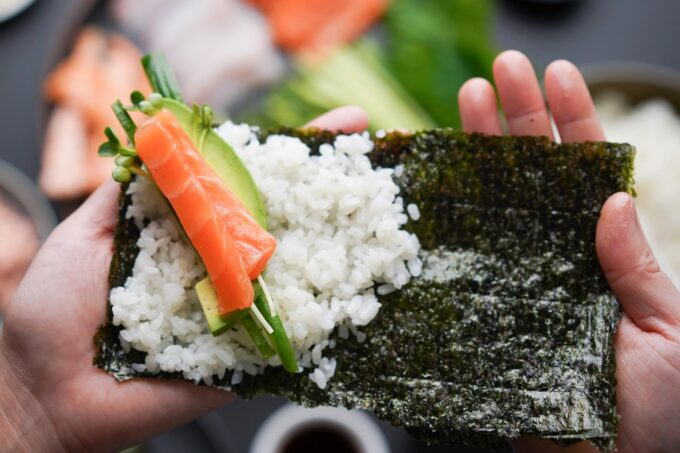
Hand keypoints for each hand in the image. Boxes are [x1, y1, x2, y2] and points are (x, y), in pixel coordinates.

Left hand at [0, 106, 367, 452]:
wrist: (49, 388)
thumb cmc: (57, 308)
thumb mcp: (88, 231)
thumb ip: (129, 190)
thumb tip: (164, 139)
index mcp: (191, 233)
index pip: (250, 184)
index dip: (293, 154)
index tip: (344, 123)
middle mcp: (222, 268)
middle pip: (284, 225)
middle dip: (332, 193)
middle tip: (377, 163)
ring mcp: (237, 311)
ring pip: (294, 280)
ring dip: (338, 253)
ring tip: (381, 219)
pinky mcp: (242, 357)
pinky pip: (285, 338)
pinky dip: (321, 320)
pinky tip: (359, 294)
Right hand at [459, 50, 679, 451]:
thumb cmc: (663, 416)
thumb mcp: (669, 333)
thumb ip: (638, 269)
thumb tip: (612, 200)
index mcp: (603, 257)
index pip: (585, 175)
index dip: (570, 122)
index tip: (555, 75)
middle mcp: (552, 262)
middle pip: (530, 179)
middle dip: (515, 119)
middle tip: (497, 69)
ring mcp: (513, 287)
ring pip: (490, 211)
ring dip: (477, 155)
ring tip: (463, 99)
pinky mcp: (482, 322)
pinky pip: (461, 271)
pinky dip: (444, 230)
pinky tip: (431, 188)